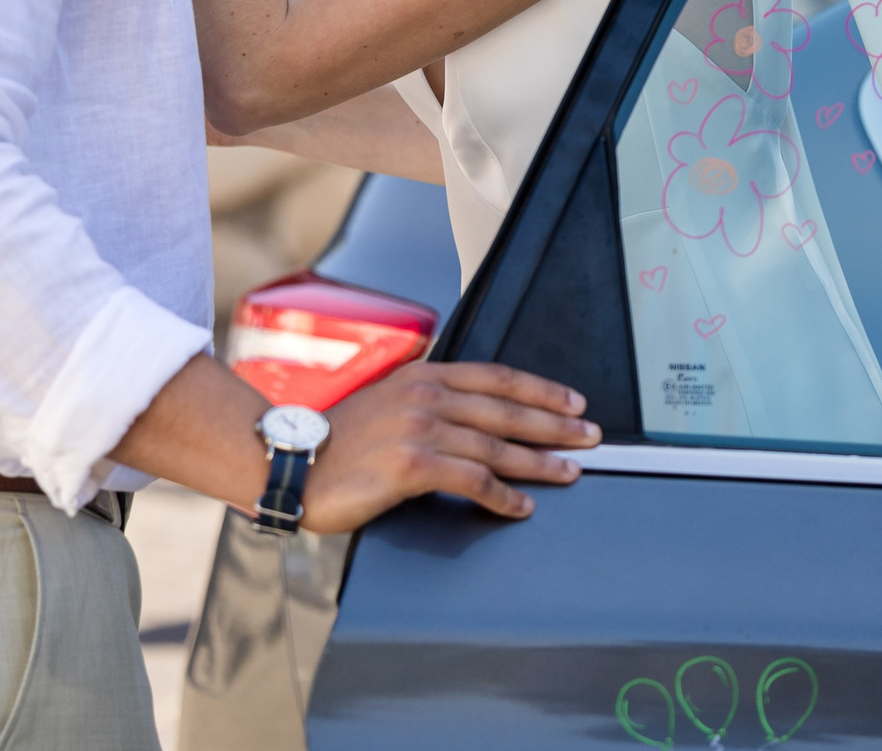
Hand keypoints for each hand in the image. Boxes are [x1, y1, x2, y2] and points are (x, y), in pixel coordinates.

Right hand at [298, 361, 597, 532]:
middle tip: (589, 437)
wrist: (291, 462)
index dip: (541, 390)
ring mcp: (419, 429)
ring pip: (496, 446)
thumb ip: (427, 400)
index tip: (573, 402)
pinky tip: (522, 505)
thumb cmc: (338, 441)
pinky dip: (503, 495)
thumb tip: (470, 413)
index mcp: (423, 376)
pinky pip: (472, 481)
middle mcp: (426, 396)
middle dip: (555, 424)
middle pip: (507, 410)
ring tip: (569, 472)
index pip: (497, 377)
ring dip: (540, 462)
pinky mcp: (411, 464)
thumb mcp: (387, 401)